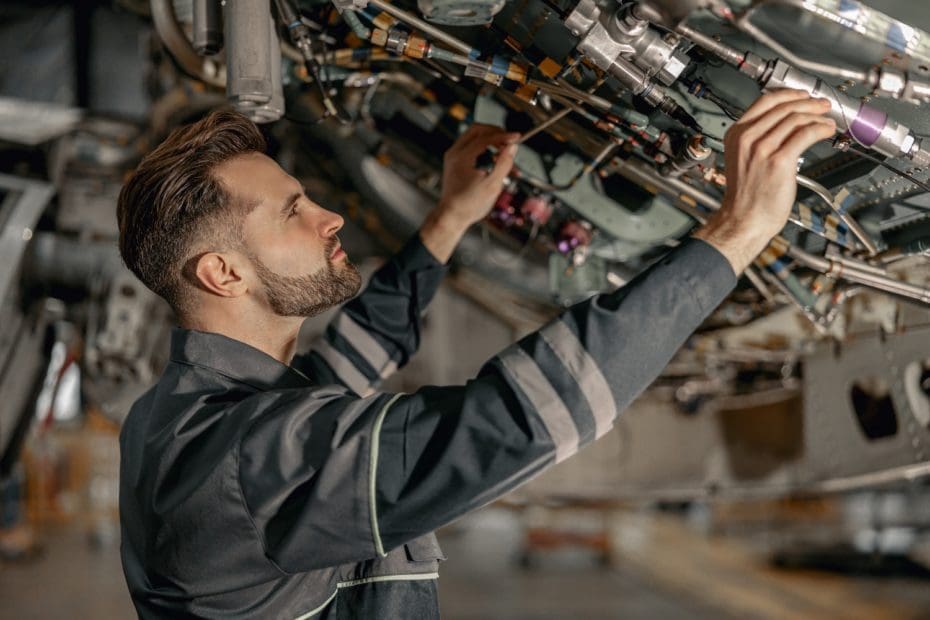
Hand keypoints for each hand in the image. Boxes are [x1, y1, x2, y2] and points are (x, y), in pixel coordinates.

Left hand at [419, 124, 519, 262]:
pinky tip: (497, 162)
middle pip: (478, 130)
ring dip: (492, 141)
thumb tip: (512, 147)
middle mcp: (454, 153)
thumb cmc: (469, 205)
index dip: (503, 136)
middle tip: (510, 141)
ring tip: (505, 157)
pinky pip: (472, 147)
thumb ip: (503, 164)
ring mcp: (453, 156)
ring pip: (475, 137)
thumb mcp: (492, 186)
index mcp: (461, 157)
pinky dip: (485, 149)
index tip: (517, 137)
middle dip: (496, 133)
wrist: (452, 216)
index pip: (485, 137)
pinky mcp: (456, 160)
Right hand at [693, 89, 835, 272]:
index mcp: (736, 134)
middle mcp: (747, 138)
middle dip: (808, 103)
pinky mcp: (779, 161)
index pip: (765, 101)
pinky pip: (805, 134)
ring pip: (796, 119)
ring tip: (827, 120)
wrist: (744, 219)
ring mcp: (762, 149)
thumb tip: (785, 123)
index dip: (788, 94)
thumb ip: (757, 138)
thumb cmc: (746, 196)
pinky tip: (826, 131)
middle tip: (822, 105)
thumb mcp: (743, 158)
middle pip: (784, 107)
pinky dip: (820, 129)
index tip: (802, 95)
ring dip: (817, 116)